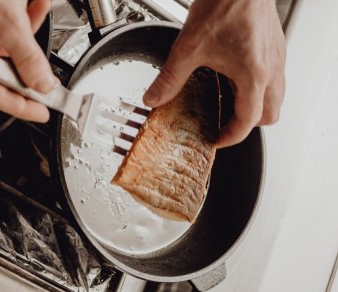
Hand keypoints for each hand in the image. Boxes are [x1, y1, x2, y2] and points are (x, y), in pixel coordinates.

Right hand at [0, 0, 56, 122]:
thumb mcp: (11, 26)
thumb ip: (29, 60)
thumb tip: (41, 85)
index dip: (22, 107)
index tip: (41, 111)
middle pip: (4, 69)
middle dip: (28, 54)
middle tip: (42, 40)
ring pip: (6, 47)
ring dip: (26, 30)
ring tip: (34, 7)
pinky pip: (0, 32)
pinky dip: (17, 19)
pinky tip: (25, 4)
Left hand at [142, 0, 285, 147]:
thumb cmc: (225, 4)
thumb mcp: (188, 47)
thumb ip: (169, 78)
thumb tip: (154, 98)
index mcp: (253, 75)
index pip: (248, 121)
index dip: (231, 136)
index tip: (216, 139)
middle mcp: (270, 69)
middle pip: (270, 114)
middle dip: (248, 125)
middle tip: (225, 125)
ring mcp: (276, 57)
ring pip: (276, 96)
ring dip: (256, 106)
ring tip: (230, 104)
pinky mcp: (274, 45)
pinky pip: (275, 76)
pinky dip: (260, 86)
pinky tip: (237, 77)